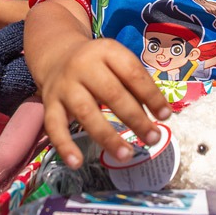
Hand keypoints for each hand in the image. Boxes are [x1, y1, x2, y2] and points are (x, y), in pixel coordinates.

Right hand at [39, 37, 171, 168]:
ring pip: (86, 113)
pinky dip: (65, 146)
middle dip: (135, 119)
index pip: (132, 73)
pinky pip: (55, 127)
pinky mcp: (50, 103)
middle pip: (112, 94)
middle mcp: (83, 66)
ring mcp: (65, 86)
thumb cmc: (98, 63)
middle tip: (153, 138)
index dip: (151, 95)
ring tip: (126, 155)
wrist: (57, 55)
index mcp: (106, 51)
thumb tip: (158, 114)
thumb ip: (135, 84)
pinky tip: (77, 163)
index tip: (165, 115)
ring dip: (108, 137)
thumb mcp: (117, 62)